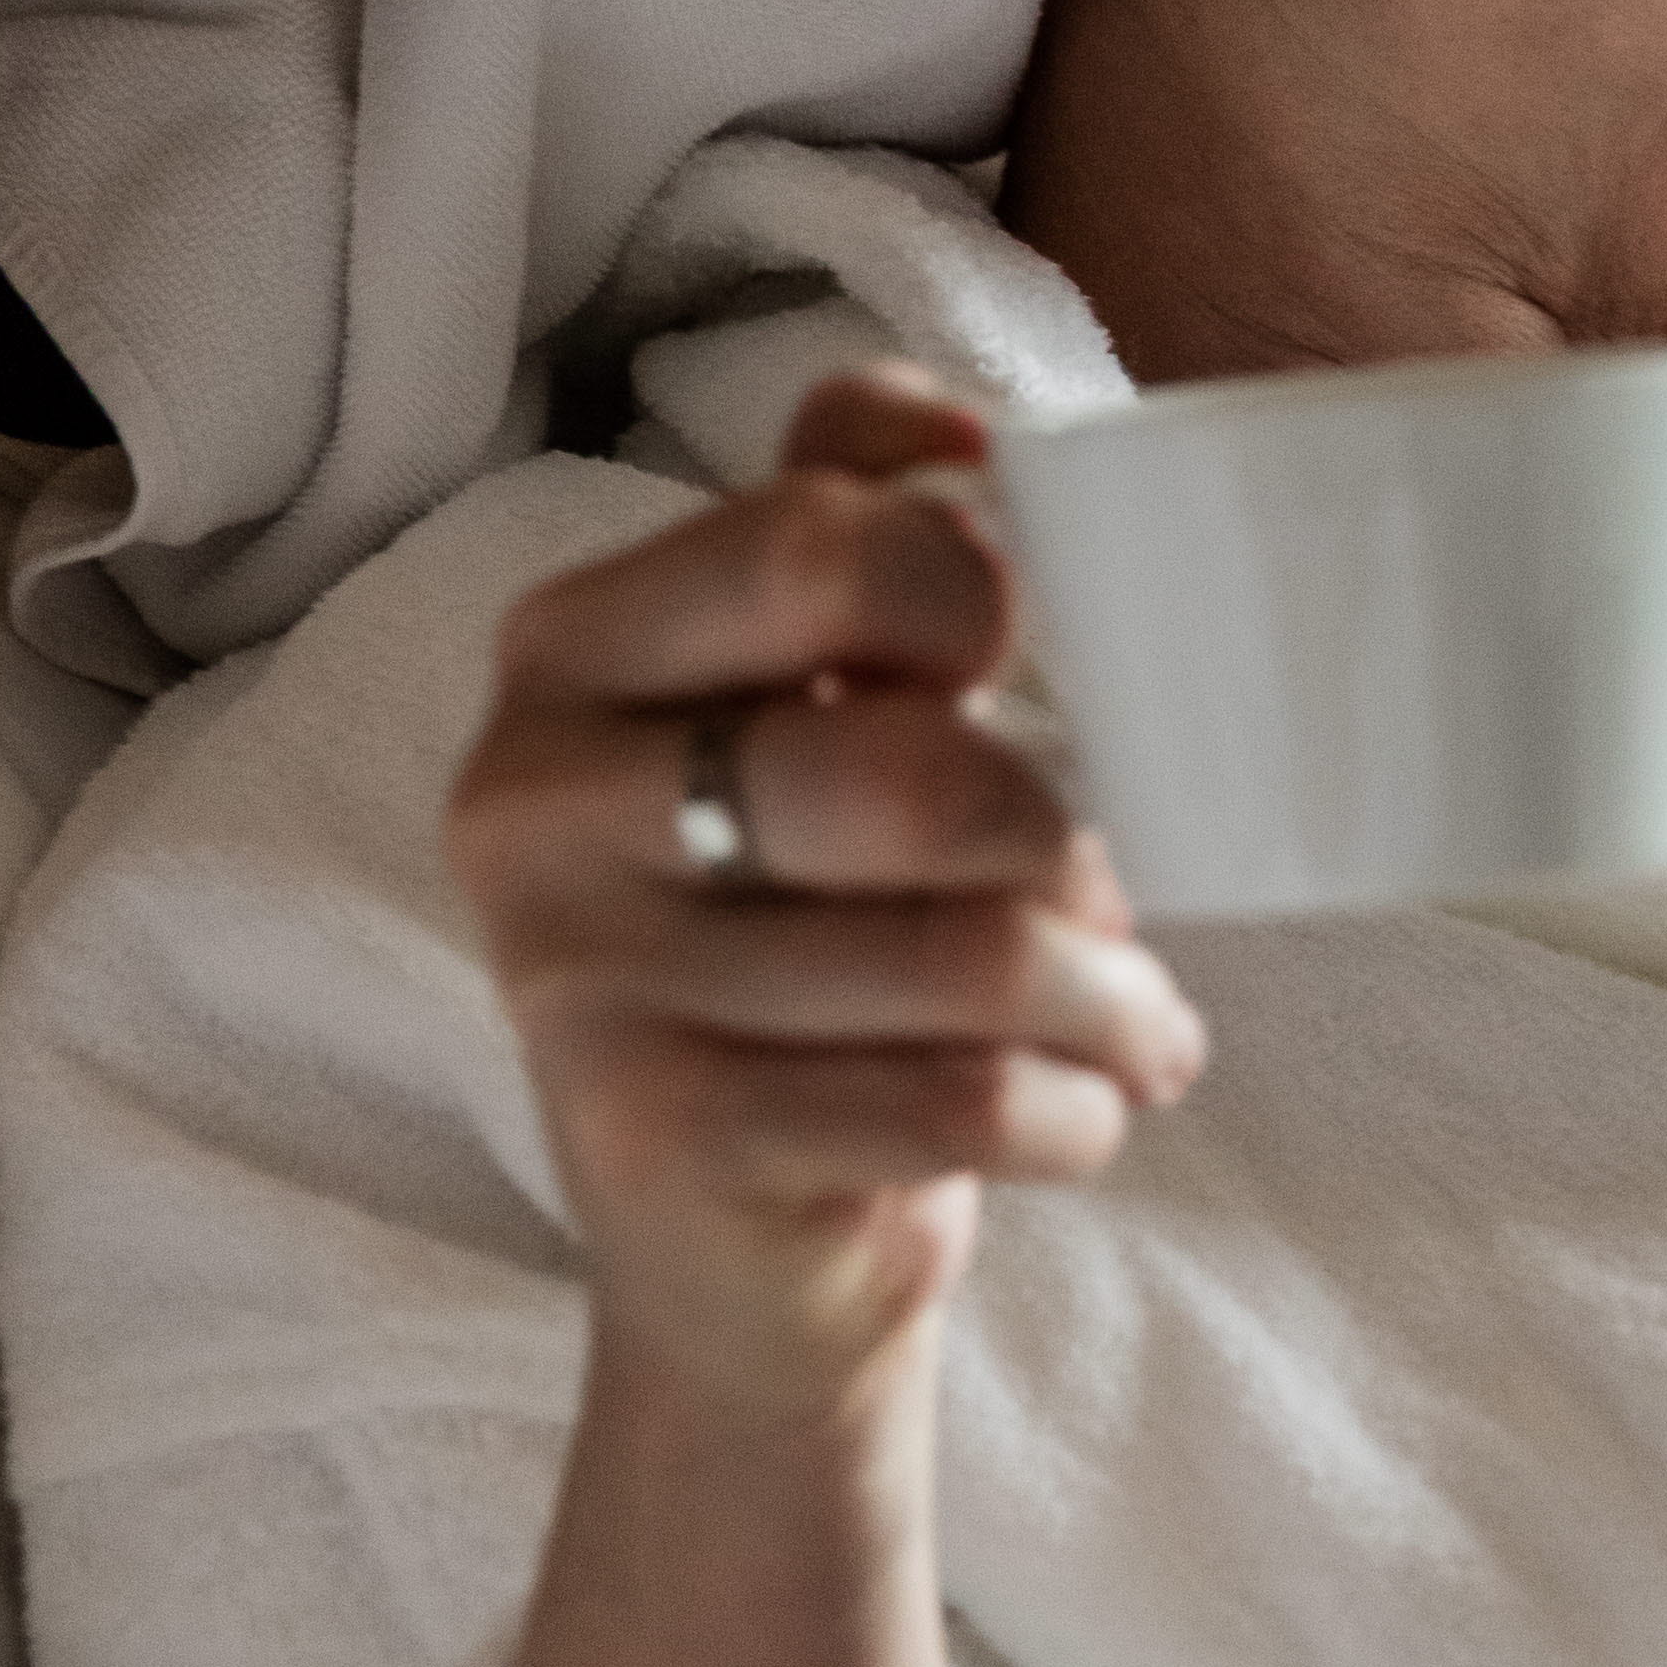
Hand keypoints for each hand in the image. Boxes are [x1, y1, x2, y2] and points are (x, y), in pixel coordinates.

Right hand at [446, 364, 1203, 1428]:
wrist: (726, 1241)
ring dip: (1109, 998)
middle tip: (1098, 884)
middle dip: (1058, 836)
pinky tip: (1084, 1106)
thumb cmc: (799, 920)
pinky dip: (1076, 1108)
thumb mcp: (799, 704)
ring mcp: (580, 980)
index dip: (969, 590)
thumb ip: (853, 527)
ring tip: (1132, 1020)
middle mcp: (535, 800)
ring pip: (965, 955)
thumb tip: (967, 426)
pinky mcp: (661, 1141)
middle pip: (900, 768)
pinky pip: (960, 1100)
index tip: (1015, 664)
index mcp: (573, 650)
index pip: (813, 537)